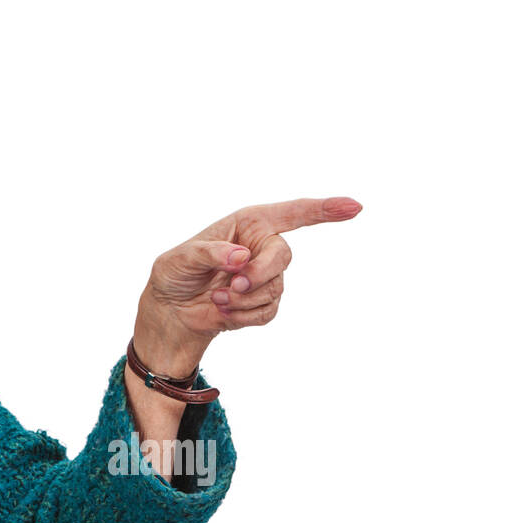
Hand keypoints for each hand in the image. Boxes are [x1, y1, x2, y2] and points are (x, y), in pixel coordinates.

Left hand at [134, 196, 363, 372]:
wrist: (170, 311)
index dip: (324, 209)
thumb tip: (241, 256)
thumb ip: (208, 252)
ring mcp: (265, 275)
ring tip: (216, 297)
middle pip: (283, 255)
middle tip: (232, 284)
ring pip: (276, 287)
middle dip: (260, 273)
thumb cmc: (173, 275)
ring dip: (244, 298)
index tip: (353, 207)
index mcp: (246, 223)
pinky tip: (223, 311)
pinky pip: (269, 310)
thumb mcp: (180, 258)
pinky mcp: (263, 301)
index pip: (291, 213)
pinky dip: (244, 315)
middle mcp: (260, 246)